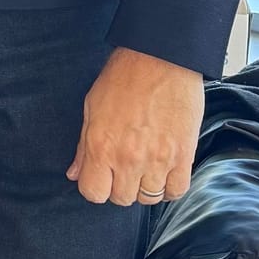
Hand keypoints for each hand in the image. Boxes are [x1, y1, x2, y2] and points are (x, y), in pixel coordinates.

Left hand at [67, 46, 202, 206]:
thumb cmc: (123, 80)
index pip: (93, 193)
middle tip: (125, 169)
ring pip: (149, 198)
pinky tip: (165, 173)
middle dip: (120, 187)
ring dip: (145, 187)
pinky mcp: (183, 155)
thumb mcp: (91, 109)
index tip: (102, 178)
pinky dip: (170, 188)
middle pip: (122, 198)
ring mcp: (157, 159)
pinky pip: (177, 190)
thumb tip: (74, 173)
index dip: (96, 187)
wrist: (161, 60)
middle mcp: (128, 159)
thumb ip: (83, 147)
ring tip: (146, 168)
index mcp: (100, 147)